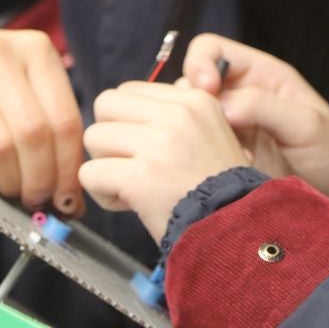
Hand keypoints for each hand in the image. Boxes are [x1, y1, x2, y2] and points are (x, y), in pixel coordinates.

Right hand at [0, 7, 85, 215]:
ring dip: (13, 183)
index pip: (66, 118)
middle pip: (36, 136)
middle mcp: (1, 58)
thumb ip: (45, 118)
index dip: (70, 166)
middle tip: (40, 199)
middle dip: (42, 180)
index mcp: (35, 50)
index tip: (70, 196)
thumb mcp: (16, 76)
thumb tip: (70, 189)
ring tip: (15, 191)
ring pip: (3, 149)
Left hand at [80, 82, 248, 240]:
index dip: (128, 122)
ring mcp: (159, 144)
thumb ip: (175, 115)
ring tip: (133, 187)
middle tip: (131, 165)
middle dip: (109, 137)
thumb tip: (129, 105)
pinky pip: (90, 174)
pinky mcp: (140, 177)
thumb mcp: (211, 136)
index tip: (147, 150)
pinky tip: (129, 204)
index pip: (128, 91)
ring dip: (105, 166)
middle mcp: (178, 114)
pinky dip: (103, 194)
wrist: (239, 236)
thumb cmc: (221, 195)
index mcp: (195, 100)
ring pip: (93, 137)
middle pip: (105, 105)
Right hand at [181, 34, 328, 245]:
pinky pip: (193, 149)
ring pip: (185, 118)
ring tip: (205, 154)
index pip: (211, 50)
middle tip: (195, 128)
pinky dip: (191, 158)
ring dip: (186, 132)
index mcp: (260, 75)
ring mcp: (229, 130)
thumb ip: (265, 107)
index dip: (199, 63)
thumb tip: (219, 105)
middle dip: (185, 102)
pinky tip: (207, 172)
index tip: (205, 89)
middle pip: (188, 83)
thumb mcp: (309, 125)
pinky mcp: (223, 159)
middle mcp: (239, 97)